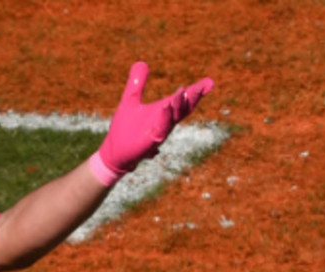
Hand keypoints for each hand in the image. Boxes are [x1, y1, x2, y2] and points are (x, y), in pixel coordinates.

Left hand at [91, 62, 213, 184]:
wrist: (114, 154)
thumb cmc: (124, 129)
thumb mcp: (130, 100)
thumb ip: (137, 83)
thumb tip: (141, 63)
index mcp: (163, 111)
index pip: (183, 100)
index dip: (196, 91)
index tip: (210, 82)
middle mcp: (165, 121)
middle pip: (184, 108)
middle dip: (194, 97)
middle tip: (205, 85)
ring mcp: (158, 132)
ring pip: (173, 118)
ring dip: (178, 105)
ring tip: (183, 91)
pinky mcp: (149, 142)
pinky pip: (159, 129)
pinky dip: (163, 118)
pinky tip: (165, 106)